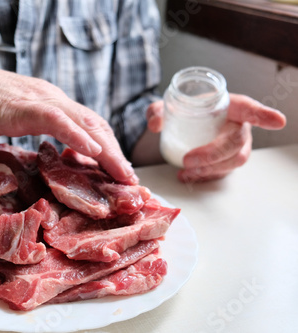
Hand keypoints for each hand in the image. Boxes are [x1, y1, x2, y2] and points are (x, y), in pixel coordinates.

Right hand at [0, 60, 137, 183]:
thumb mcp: (14, 117)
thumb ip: (33, 127)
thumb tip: (45, 145)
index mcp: (51, 102)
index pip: (89, 125)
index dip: (107, 149)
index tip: (117, 172)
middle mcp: (53, 98)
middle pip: (95, 126)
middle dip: (116, 154)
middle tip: (130, 180)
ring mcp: (40, 101)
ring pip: (84, 124)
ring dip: (107, 151)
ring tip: (123, 174)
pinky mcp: (24, 107)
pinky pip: (58, 121)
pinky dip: (78, 137)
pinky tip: (93, 152)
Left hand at [146, 93, 286, 181]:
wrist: (178, 127)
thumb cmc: (181, 112)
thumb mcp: (166, 108)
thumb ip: (157, 111)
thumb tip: (155, 124)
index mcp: (228, 106)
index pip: (249, 109)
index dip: (263, 115)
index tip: (278, 121)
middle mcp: (236, 126)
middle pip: (236, 142)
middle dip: (213, 154)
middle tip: (188, 160)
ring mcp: (234, 146)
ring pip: (233, 161)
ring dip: (210, 169)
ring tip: (185, 170)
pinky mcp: (226, 161)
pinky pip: (223, 172)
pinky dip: (205, 177)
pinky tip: (187, 177)